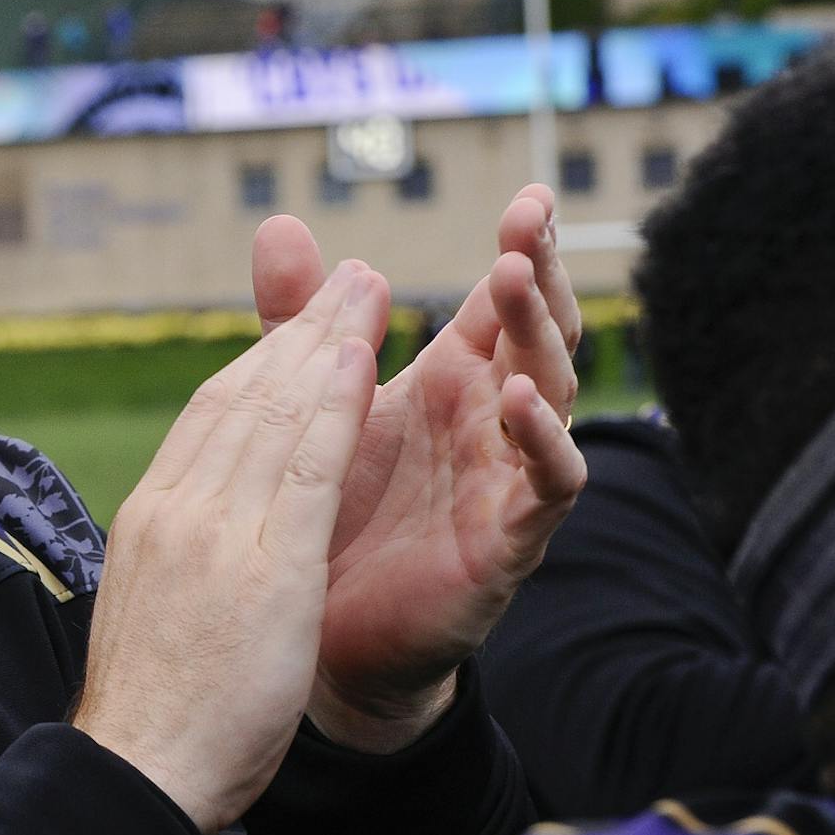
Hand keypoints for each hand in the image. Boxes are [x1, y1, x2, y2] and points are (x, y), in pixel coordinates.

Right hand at [74, 262, 382, 832]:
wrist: (139, 771)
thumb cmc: (155, 714)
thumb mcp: (153, 608)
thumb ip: (178, 553)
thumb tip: (188, 528)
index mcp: (151, 518)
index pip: (210, 418)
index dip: (261, 361)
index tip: (299, 325)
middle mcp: (178, 510)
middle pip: (243, 397)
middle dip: (298, 330)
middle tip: (345, 278)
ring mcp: (216, 534)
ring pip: (274, 416)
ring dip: (324, 345)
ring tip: (364, 293)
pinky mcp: (263, 569)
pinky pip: (306, 470)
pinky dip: (333, 408)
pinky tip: (363, 364)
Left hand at [251, 185, 586, 750]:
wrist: (319, 639)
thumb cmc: (330, 512)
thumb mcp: (312, 401)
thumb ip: (299, 317)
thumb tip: (278, 222)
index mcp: (451, 383)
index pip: (501, 304)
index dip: (524, 249)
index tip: (532, 196)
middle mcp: (490, 423)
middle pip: (538, 335)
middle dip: (539, 275)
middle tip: (530, 221)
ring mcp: (505, 480)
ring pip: (555, 395)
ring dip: (540, 338)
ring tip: (515, 281)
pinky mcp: (507, 542)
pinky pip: (548, 485)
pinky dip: (543, 441)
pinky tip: (519, 401)